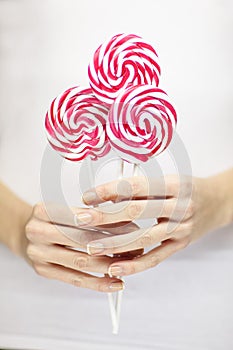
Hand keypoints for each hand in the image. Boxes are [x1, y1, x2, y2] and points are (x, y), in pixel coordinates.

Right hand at [24, 203, 140, 291]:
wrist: (25, 233)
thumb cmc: (52, 220)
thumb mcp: (67, 209)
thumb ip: (92, 214)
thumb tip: (127, 224)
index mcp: (43, 210)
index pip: (82, 217)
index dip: (110, 224)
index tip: (133, 229)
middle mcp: (37, 231)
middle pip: (82, 240)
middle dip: (112, 245)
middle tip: (135, 249)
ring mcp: (38, 253)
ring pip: (80, 261)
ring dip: (108, 265)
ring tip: (128, 266)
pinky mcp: (43, 271)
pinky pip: (74, 279)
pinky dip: (96, 282)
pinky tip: (113, 283)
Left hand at [79, 172, 231, 276]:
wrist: (218, 202)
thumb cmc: (189, 189)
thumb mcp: (169, 179)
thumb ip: (141, 187)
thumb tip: (108, 195)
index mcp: (174, 185)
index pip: (136, 187)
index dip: (109, 191)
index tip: (88, 196)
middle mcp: (179, 206)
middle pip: (136, 211)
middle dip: (105, 216)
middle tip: (81, 218)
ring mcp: (181, 228)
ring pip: (143, 237)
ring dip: (115, 243)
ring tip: (91, 246)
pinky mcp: (180, 245)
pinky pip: (155, 257)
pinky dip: (134, 264)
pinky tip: (115, 267)